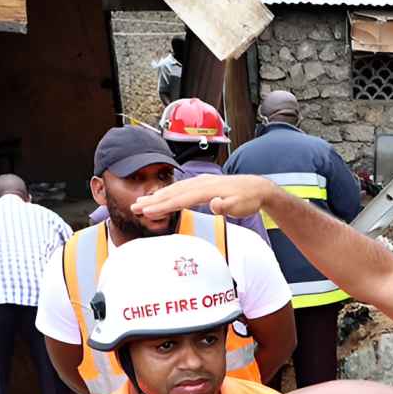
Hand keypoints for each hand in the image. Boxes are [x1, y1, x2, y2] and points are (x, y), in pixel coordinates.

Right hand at [137, 174, 273, 220]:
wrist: (258, 187)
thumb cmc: (249, 199)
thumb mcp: (242, 206)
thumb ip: (227, 206)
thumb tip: (214, 204)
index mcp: (207, 189)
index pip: (180, 198)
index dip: (163, 205)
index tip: (148, 211)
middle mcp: (201, 183)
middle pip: (173, 192)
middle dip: (153, 201)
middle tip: (134, 208)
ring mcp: (201, 182)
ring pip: (175, 189)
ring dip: (157, 196)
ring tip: (141, 203)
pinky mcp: (203, 183)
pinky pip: (181, 188)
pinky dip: (168, 192)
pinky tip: (161, 197)